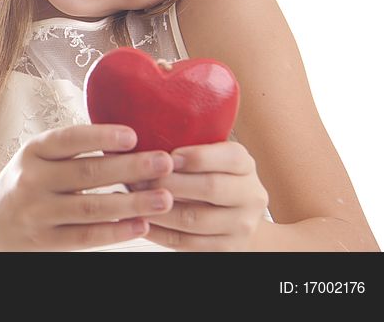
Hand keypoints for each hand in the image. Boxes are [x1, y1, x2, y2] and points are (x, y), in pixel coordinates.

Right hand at [0, 124, 174, 250]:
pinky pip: (86, 236)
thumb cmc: (23, 184)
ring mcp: (38, 213)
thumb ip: (72, 151)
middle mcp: (32, 180)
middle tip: (164, 162)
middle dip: (130, 167)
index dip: (100, 136)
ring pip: (91, 208)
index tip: (133, 134)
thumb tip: (129, 139)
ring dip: (132, 203)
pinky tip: (141, 225)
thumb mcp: (36, 158)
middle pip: (87, 173)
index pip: (68, 139)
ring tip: (165, 198)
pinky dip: (116, 231)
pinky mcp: (45, 241)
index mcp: (33, 152)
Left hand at [131, 141, 268, 250]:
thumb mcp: (212, 158)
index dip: (198, 156)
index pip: (230, 157)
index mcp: (245, 166)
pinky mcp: (225, 250)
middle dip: (170, 182)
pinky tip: (140, 220)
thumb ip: (190, 146)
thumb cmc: (213, 178)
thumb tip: (144, 132)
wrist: (238, 220)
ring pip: (193, 219)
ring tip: (133, 198)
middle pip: (211, 188)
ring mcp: (240, 226)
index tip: (168, 156)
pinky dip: (158, 232)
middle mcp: (250, 196)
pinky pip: (186, 242)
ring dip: (158, 209)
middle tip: (138, 177)